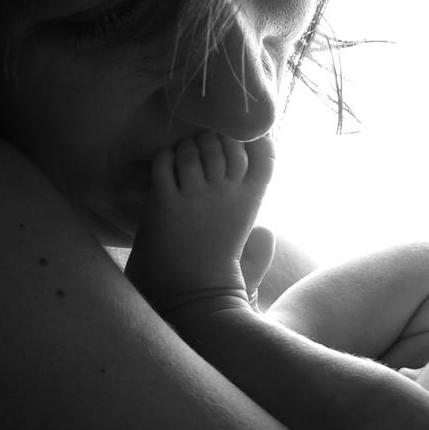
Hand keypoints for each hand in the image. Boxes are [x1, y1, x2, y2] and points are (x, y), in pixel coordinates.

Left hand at [125, 132, 273, 304]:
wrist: (192, 291)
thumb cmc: (220, 259)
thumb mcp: (248, 226)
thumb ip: (255, 201)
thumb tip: (263, 186)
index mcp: (251, 198)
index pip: (263, 151)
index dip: (250, 138)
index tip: (238, 142)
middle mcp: (226, 192)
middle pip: (225, 140)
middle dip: (212, 139)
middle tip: (203, 151)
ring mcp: (196, 195)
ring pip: (193, 147)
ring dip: (186, 149)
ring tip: (182, 162)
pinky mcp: (165, 202)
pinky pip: (165, 160)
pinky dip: (165, 158)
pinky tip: (166, 170)